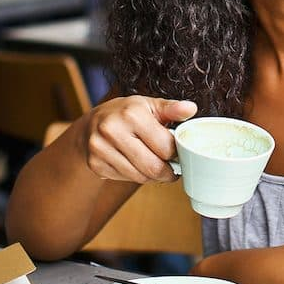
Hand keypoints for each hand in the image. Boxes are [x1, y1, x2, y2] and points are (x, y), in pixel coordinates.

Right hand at [79, 96, 197, 182]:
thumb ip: (171, 108)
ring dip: (153, 176)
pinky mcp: (95, 164)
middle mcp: (113, 130)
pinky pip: (126, 179)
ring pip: (140, 176)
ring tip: (158, 167)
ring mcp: (101, 149)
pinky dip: (137, 176)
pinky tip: (138, 165)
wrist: (92, 123)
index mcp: (132, 113)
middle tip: (174, 168)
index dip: (177, 152)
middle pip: (152, 166)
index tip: (180, 153)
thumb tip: (191, 109)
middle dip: (168, 171)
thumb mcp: (150, 105)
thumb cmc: (127, 112)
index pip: (165, 146)